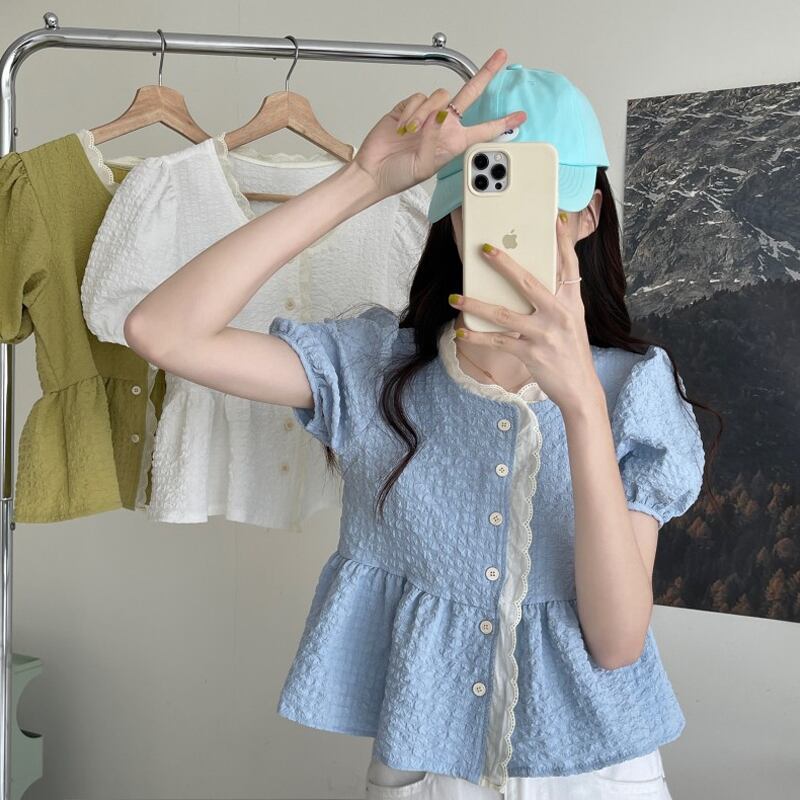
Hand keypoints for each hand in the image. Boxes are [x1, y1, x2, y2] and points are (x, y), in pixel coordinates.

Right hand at [353, 48, 526, 199]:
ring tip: (410, 133)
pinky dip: (411, 112)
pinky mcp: (409, 108)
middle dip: (486, 74)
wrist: (373, 171)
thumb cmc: (399, 175)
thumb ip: (436, 141)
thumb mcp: (424, 166)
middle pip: (469, 94)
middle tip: (500, 56)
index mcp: (453, 143)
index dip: (502, 123)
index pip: (483, 130)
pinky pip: (418, 98)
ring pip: (438, 96)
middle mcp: (444, 126)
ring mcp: (427, 116)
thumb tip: (439, 116)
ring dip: (424, 114)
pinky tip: (403, 127)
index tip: (520, 116)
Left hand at [447, 215, 603, 414]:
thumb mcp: (572, 320)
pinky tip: (460, 331)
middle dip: (504, 264)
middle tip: (484, 249)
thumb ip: (557, 299)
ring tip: (455, 297)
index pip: (569, 265)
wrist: (580, 388)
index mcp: (572, 302)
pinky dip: (476, 337)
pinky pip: (497, 341)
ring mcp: (544, 334)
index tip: (554, 219)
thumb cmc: (571, 351)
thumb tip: (532, 280)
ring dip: (475, 304)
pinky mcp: (531, 353)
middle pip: (528, 282)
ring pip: (503, 314)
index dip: (562, 241)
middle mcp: (560, 314)